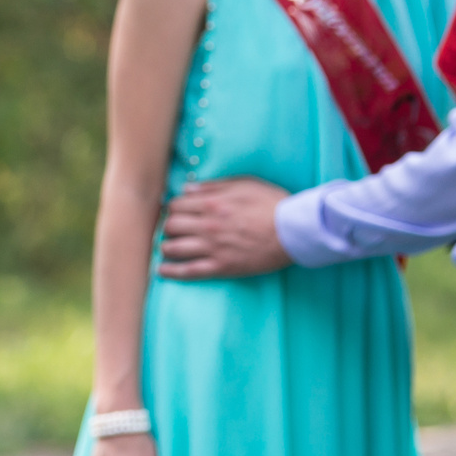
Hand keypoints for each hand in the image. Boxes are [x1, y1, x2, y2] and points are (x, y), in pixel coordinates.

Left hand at [155, 178, 291, 277]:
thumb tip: (187, 188)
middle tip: (170, 230)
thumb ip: (213, 185)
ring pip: (174, 248)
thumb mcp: (244, 184)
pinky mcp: (222, 266)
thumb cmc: (272, 204)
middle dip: (168, 227)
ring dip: (165, 247)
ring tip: (166, 248)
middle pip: (171, 226)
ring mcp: (213, 247)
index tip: (174, 212)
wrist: (293, 231)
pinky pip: (189, 271)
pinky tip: (162, 270)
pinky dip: (171, 271)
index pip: (175, 205)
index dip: (172, 209)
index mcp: (212, 203)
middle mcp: (207, 225)